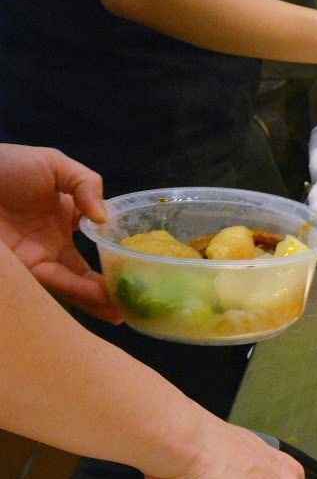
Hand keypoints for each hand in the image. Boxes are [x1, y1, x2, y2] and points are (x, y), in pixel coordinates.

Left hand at [0, 144, 121, 320]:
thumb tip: (104, 217)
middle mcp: (53, 245)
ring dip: (97, 300)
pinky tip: (101, 298)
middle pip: (85, 274)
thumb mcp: (55, 165)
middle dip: (109, 292)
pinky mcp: (24, 270)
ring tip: (122, 313)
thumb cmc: (7, 166)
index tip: (140, 267)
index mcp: (65, 220)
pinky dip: (79, 292)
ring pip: (72, 286)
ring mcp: (38, 260)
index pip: (96, 245)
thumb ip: (86, 184)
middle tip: (135, 307)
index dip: (116, 257)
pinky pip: (55, 283)